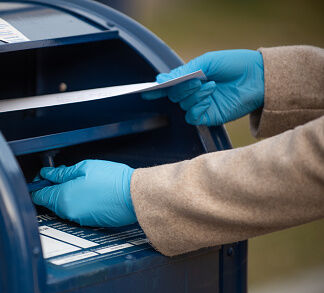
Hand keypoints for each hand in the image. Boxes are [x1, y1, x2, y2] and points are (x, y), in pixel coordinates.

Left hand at [31, 160, 135, 226]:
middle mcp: (69, 212)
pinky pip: (76, 211)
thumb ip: (62, 173)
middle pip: (51, 202)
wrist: (134, 196)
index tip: (41, 178)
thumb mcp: (83, 168)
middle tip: (63, 175)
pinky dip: (77, 202)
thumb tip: (48, 174)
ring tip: (80, 182)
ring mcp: (79, 219)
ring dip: (66, 195)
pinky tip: (88, 192)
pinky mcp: (90, 222)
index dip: (38, 185)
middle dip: (53, 189)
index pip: (40, 195)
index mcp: (63, 198)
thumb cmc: (112, 181)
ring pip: (64, 207)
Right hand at [142, 49, 263, 125]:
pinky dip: (197, 107)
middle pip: (174, 96)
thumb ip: (184, 71)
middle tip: (196, 80)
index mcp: (191, 79)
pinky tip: (209, 98)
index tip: (146, 91)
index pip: (168, 86)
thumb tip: (161, 78)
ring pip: (183, 105)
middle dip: (182, 87)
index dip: (156, 90)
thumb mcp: (207, 62)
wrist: (258, 78)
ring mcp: (201, 106)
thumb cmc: (234, 65)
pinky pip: (192, 116)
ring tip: (211, 86)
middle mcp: (193, 94)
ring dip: (194, 95)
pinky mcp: (208, 117)